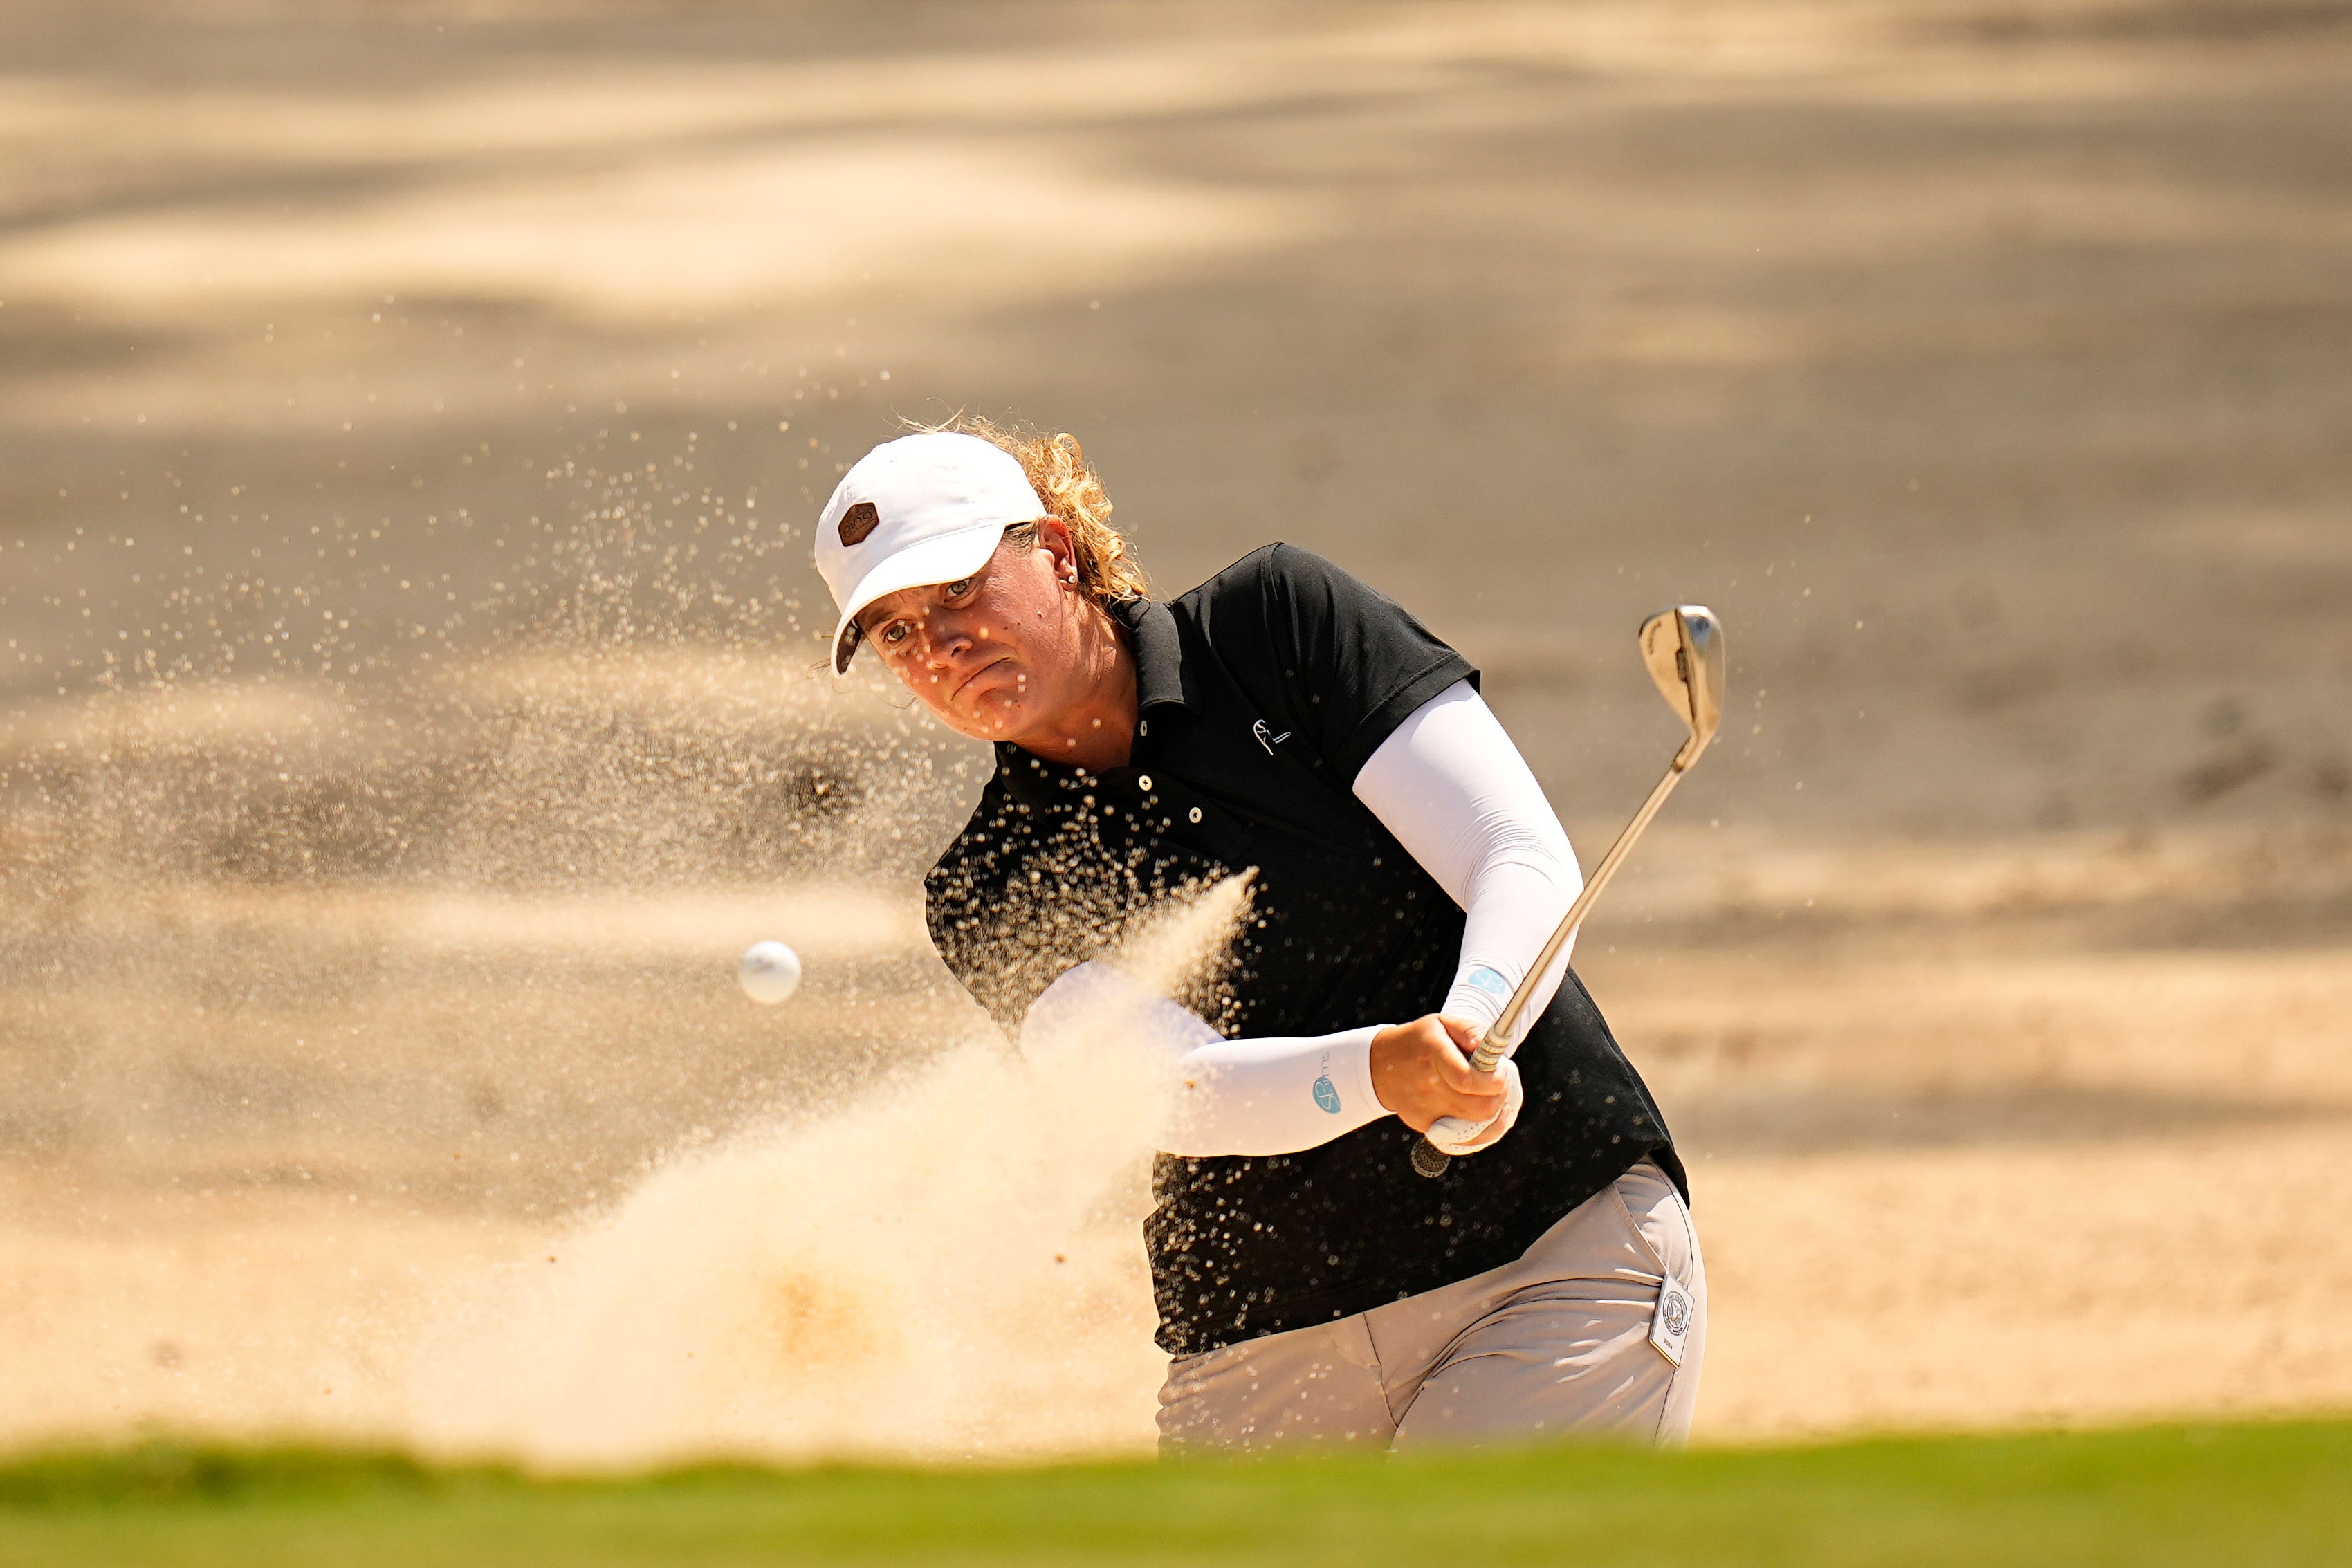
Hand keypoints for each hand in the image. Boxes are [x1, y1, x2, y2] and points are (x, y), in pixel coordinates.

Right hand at [1369, 1014, 1506, 1133]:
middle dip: (1500, 1097)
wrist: (1380, 1067)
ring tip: (1494, 1096)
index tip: (1501, 1070)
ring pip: (1476, 1127)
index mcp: (1433, 1054)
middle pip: (1479, 1107)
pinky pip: (1463, 1138)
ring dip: (1495, 1113)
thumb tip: (1489, 1048)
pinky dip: (1481, 1130)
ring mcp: (1426, 1110)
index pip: (1468, 1079)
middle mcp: (1428, 1085)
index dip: (1494, 1080)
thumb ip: (1470, 1030)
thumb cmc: (1419, 1042)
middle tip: (1500, 1083)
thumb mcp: (1441, 1023)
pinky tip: (1487, 1116)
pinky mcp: (1425, 1126)